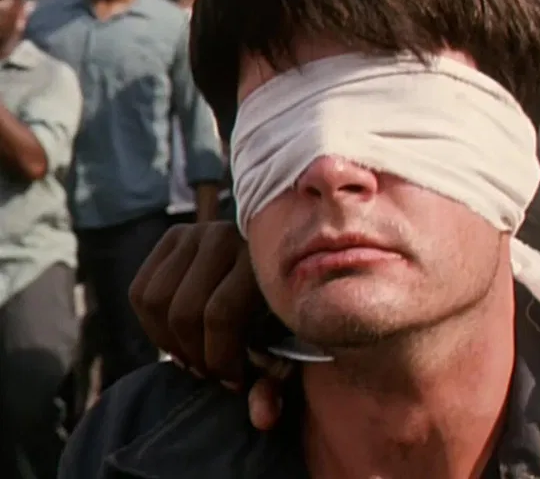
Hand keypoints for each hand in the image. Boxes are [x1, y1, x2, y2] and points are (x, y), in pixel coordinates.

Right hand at [129, 221, 288, 429]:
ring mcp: (196, 232)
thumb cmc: (284, 312)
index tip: (234, 381)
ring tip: (194, 357)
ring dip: (169, 342)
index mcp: (262, 257)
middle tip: (210, 372)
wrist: (278, 264)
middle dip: (194, 354)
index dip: (220, 358)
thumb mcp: (287, 344)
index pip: (221, 314)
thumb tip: (262, 418)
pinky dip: (151, 324)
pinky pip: (140, 290)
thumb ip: (274, 382)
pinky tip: (176, 337)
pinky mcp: (173, 236)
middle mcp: (226, 236)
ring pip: (155, 300)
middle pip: (183, 311)